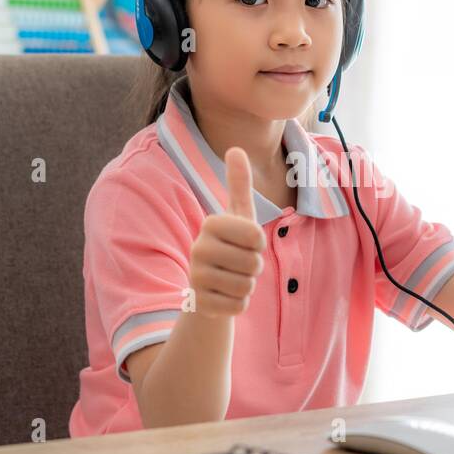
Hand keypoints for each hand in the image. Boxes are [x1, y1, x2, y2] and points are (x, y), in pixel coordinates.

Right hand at [187, 147, 266, 318]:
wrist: (207, 286)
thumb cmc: (229, 245)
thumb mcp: (237, 214)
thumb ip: (238, 183)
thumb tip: (236, 148)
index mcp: (211, 224)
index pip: (257, 236)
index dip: (257, 243)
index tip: (244, 242)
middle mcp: (198, 248)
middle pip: (254, 263)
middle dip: (254, 266)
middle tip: (237, 263)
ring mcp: (196, 278)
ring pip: (247, 286)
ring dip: (246, 285)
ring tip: (231, 278)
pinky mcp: (200, 304)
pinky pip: (239, 306)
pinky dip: (239, 303)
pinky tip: (224, 296)